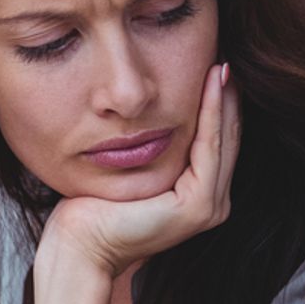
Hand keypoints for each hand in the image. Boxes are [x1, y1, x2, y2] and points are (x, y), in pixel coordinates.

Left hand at [39, 63, 240, 279]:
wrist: (78, 246)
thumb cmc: (91, 209)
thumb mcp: (129, 169)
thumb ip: (149, 147)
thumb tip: (146, 113)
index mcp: (198, 197)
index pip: (214, 142)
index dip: (216, 105)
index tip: (212, 66)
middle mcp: (212, 204)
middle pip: (226, 139)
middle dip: (226, 97)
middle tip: (225, 57)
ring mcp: (209, 207)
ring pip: (223, 141)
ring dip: (224, 100)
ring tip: (222, 64)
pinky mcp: (198, 206)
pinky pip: (208, 149)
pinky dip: (210, 115)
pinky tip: (209, 85)